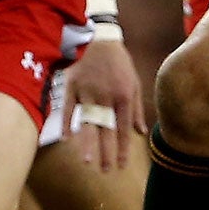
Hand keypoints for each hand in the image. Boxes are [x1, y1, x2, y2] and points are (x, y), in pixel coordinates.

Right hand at [64, 36, 146, 171]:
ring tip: (88, 162)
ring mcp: (87, 93)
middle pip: (106, 131)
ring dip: (88, 144)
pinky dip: (67, 123)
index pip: (123, 130)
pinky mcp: (72, 86)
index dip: (123, 149)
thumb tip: (141, 133)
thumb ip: (136, 109)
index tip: (121, 166)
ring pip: (87, 123)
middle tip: (107, 171)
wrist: (99, 37)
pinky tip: (67, 139)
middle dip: (107, 153)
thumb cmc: (119, 62)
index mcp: (123, 97)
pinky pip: (69, 108)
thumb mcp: (134, 83)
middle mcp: (106, 98)